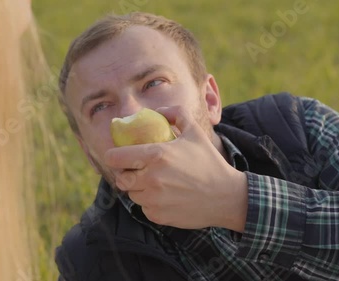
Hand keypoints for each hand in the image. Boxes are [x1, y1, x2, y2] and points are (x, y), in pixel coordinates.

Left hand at [104, 106, 247, 231]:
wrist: (225, 196)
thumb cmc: (209, 162)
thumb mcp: (195, 132)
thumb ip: (176, 114)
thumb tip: (158, 111)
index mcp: (156, 155)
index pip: (115, 157)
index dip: (113, 156)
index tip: (117, 156)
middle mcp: (151, 178)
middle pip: (121, 178)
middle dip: (126, 174)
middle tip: (138, 171)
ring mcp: (153, 199)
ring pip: (132, 194)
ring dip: (139, 189)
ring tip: (157, 184)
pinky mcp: (157, 216)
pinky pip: (144, 208)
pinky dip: (151, 203)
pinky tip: (166, 197)